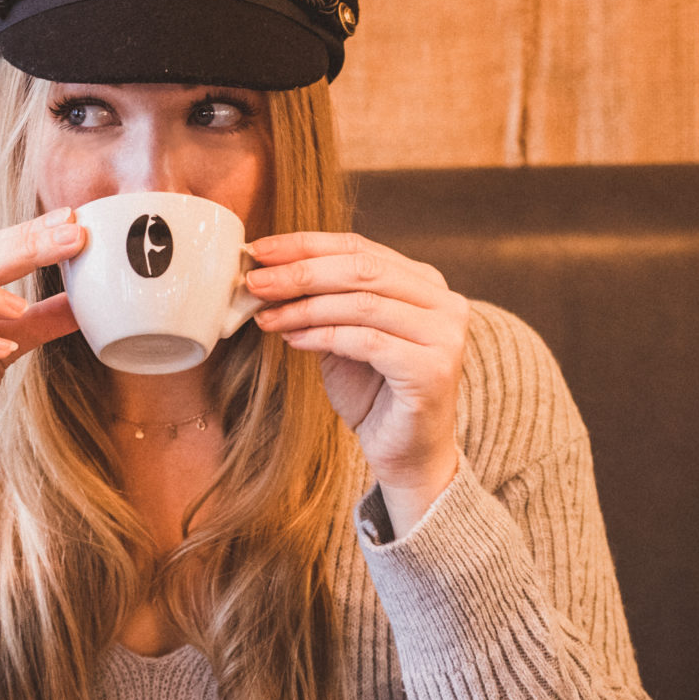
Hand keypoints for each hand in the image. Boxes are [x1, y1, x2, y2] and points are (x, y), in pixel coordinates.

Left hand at [247, 230, 469, 533]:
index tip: (259, 250)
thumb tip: (267, 274)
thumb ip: (321, 304)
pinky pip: (367, 341)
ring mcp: (444, 335)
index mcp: (424, 283)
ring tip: (265, 315)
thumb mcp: (342, 338)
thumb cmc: (374, 395)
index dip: (306, 245)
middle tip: (254, 281)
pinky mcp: (432, 369)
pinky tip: (292, 340)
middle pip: (361, 269)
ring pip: (363, 304)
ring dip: (304, 307)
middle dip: (300, 272)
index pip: (359, 247)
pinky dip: (323, 336)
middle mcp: (444, 302)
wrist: (406, 454)